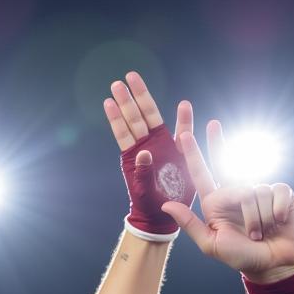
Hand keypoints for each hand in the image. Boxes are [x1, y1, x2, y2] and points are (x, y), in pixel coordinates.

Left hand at [104, 72, 195, 236]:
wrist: (163, 213)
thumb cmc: (148, 203)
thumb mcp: (142, 190)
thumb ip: (142, 172)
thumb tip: (143, 152)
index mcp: (134, 155)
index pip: (124, 131)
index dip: (118, 114)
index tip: (109, 98)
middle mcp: (147, 145)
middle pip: (136, 118)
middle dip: (129, 99)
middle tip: (120, 81)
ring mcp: (162, 145)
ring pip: (154, 119)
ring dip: (147, 101)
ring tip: (141, 84)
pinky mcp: (179, 151)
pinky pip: (183, 132)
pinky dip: (184, 119)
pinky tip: (184, 105)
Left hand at [163, 123, 293, 281]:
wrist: (272, 264)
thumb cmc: (240, 257)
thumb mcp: (210, 244)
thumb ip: (189, 224)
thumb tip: (165, 204)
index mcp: (215, 204)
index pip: (201, 175)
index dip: (193, 155)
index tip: (183, 136)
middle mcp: (235, 194)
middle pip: (229, 170)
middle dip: (221, 153)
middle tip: (217, 138)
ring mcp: (258, 191)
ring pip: (254, 191)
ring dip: (258, 218)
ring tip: (260, 233)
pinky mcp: (280, 193)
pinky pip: (276, 191)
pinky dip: (277, 211)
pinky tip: (278, 222)